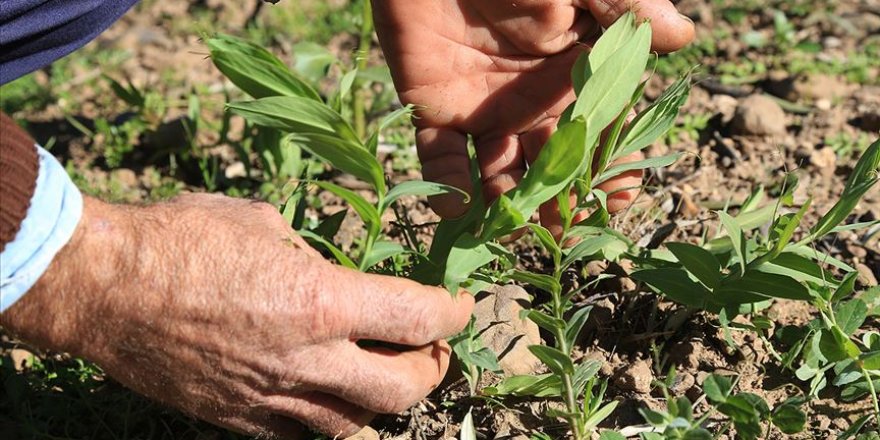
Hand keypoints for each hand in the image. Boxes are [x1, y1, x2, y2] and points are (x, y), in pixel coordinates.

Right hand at [1, 194, 473, 437]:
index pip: (417, 319)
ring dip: (386, 401)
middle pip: (402, 389)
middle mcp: (305, 360)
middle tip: (432, 347)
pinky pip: (305, 435)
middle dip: (432, 368)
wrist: (105, 288)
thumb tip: (333, 274)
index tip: (460, 305)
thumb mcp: (264, 225)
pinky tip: (332, 394)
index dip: (453, 313)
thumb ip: (312, 258)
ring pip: (358, 427)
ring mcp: (272, 399)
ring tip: (386, 375)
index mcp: (318, 302)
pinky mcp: (240, 420)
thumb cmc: (182, 239)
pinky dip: (333, 417)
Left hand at [374, 0, 694, 233]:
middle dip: (559, 204)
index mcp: (571, 80)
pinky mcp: (434, 112)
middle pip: (551, 168)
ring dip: (508, 205)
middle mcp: (530, 106)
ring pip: (500, 174)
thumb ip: (622, 7)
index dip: (610, 170)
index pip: (598, 137)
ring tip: (514, 228)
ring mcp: (483, 113)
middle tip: (563, 232)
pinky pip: (440, 159)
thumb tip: (683, 33)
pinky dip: (447, 186)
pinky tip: (459, 210)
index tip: (618, 199)